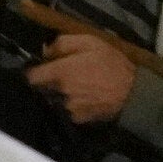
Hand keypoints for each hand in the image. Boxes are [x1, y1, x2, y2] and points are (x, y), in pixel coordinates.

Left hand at [23, 31, 138, 124]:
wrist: (131, 92)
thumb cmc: (111, 63)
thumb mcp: (90, 42)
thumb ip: (63, 43)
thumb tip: (45, 51)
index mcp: (60, 72)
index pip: (31, 76)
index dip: (33, 71)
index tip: (38, 67)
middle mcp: (59, 92)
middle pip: (41, 89)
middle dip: (46, 82)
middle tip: (62, 74)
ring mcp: (67, 108)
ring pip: (53, 100)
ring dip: (58, 94)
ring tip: (75, 86)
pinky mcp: (76, 119)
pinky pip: (65, 110)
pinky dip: (69, 104)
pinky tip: (83, 97)